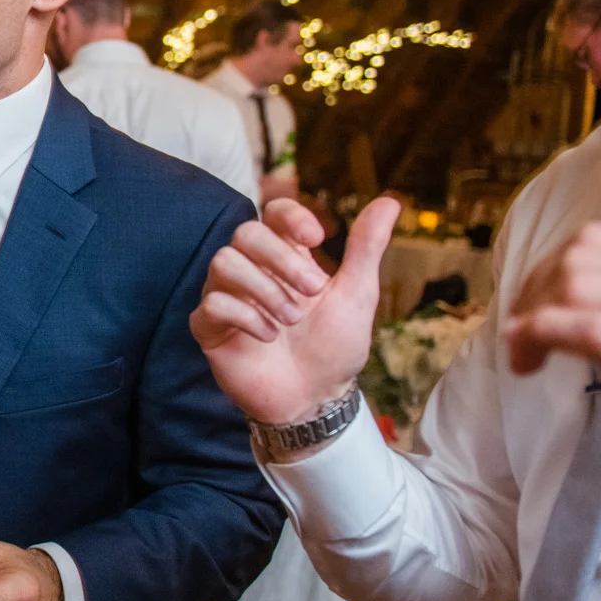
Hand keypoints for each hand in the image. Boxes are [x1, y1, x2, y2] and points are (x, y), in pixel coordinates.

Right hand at [191, 197, 399, 428]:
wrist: (315, 399)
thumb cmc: (334, 346)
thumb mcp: (357, 294)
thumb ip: (366, 248)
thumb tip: (390, 201)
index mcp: (286, 257)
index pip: (273, 213)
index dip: (289, 215)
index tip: (317, 238)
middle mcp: (252, 270)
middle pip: (245, 232)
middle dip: (280, 258)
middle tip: (312, 291)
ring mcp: (228, 296)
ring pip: (223, 262)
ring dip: (264, 290)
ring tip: (290, 321)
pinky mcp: (210, 327)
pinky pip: (211, 304)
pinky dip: (245, 318)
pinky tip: (268, 337)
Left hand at [505, 193, 600, 553]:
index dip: (547, 270)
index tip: (529, 309)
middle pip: (584, 258)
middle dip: (534, 292)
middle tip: (518, 334)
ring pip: (581, 289)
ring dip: (531, 319)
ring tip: (521, 353)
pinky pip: (593, 331)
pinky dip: (542, 336)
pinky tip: (526, 360)